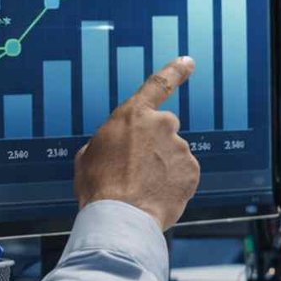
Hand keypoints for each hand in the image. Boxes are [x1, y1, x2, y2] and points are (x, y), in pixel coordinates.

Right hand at [72, 56, 199, 229]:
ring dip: (162, 167)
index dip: (175, 70)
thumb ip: (110, 141)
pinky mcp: (192, 170)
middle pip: (164, 129)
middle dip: (155, 145)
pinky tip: (156, 194)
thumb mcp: (89, 155)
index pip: (158, 84)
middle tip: (137, 169)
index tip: (187, 62)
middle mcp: (161, 124)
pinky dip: (173, 183)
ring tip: (142, 188)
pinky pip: (183, 173)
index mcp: (133, 115)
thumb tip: (115, 147)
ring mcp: (179, 147)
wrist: (119, 217)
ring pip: (173, 154)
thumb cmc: (99, 187)